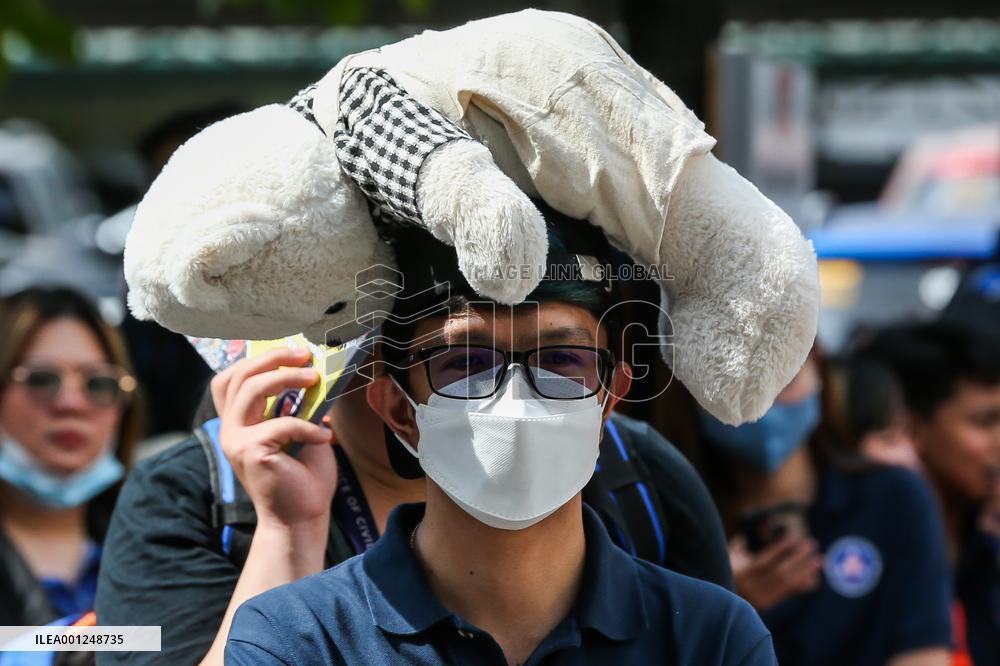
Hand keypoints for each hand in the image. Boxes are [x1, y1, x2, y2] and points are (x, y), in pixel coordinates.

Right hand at [211, 347, 336, 528]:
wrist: (302, 518)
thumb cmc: (303, 477)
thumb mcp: (303, 430)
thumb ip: (300, 404)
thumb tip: (315, 372)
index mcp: (240, 422)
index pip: (232, 378)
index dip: (258, 358)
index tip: (293, 352)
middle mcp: (231, 429)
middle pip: (239, 376)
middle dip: (274, 359)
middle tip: (306, 356)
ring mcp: (236, 440)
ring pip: (252, 389)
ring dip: (287, 378)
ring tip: (315, 378)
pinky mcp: (249, 452)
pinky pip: (280, 424)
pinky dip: (307, 425)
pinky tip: (325, 437)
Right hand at [730, 535, 821, 611]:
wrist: (721, 599)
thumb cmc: (727, 568)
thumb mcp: (732, 552)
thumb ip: (748, 539)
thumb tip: (768, 523)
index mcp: (741, 573)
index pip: (765, 561)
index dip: (780, 549)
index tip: (794, 538)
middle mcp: (751, 587)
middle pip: (780, 573)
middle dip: (798, 558)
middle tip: (812, 544)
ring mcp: (760, 598)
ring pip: (787, 584)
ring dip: (805, 571)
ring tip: (819, 559)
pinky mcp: (768, 604)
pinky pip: (788, 593)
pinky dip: (802, 585)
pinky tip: (813, 576)